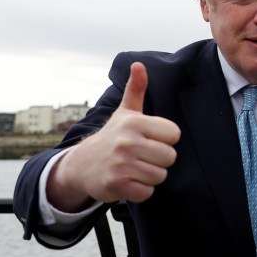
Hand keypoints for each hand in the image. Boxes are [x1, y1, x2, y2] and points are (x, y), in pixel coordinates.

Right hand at [48, 62, 181, 209]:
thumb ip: (136, 89)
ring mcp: (121, 164)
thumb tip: (139, 65)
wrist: (81, 165)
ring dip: (150, 176)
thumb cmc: (113, 137)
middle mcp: (127, 142)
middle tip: (143, 156)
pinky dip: (141, 190)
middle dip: (159, 160)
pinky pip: (147, 192)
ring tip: (135, 168)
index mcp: (135, 123)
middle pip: (170, 157)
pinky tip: (129, 181)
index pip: (174, 135)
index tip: (150, 139)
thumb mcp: (125, 112)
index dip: (165, 140)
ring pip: (160, 176)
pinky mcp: (116, 184)